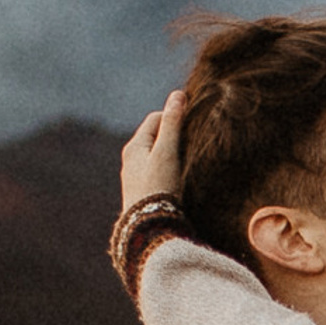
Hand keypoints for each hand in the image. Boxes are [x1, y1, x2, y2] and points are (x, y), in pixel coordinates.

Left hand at [121, 92, 185, 209]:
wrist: (149, 230)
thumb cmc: (159, 187)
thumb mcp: (167, 152)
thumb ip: (172, 123)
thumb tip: (178, 94)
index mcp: (134, 146)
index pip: (156, 118)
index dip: (175, 117)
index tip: (193, 126)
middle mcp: (131, 161)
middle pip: (156, 137)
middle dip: (174, 137)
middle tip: (194, 145)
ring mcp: (136, 179)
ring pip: (157, 157)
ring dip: (173, 156)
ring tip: (189, 164)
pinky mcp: (143, 195)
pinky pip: (158, 174)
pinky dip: (169, 172)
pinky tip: (181, 182)